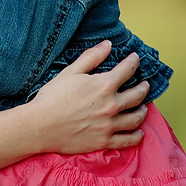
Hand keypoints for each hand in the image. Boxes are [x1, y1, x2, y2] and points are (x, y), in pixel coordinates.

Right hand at [27, 40, 148, 153]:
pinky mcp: (105, 141)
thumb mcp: (70, 71)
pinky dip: (137, 135)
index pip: (127, 70)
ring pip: (136, 118)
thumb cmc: (53, 96)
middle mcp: (112, 105)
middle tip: (144, 84)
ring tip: (143, 107)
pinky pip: (128, 140)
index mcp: (104, 85)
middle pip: (137, 95)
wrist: (41, 125)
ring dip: (142, 110)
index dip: (133, 62)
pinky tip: (138, 132)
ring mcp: (110, 125)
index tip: (136, 58)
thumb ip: (91, 57)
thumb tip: (107, 45)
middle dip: (143, 87)